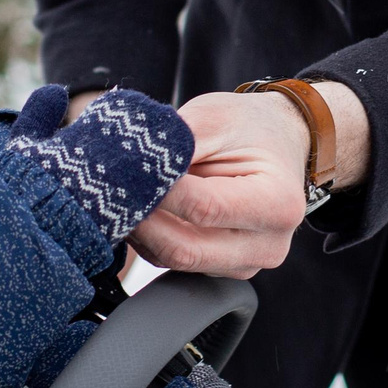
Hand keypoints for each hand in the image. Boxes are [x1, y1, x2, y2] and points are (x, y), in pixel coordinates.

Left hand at [128, 83, 369, 277]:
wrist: (279, 144)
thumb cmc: (250, 128)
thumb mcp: (214, 118)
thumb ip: (175, 143)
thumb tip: (128, 168)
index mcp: (277, 204)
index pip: (204, 208)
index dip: (159, 192)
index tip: (126, 171)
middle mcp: (267, 245)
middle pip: (185, 248)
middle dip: (140, 219)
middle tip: (108, 191)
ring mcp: (244, 264)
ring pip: (174, 260)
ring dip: (141, 230)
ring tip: (121, 195)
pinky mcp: (222, 269)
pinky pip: (174, 262)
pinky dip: (150, 238)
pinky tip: (140, 209)